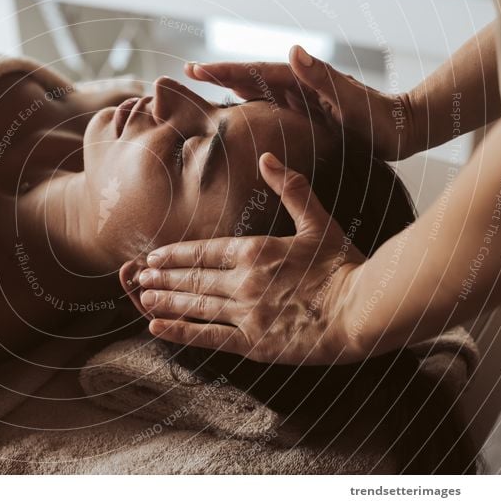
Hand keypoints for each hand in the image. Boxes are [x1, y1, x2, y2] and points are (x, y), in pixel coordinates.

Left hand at [136, 152, 367, 364]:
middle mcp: (242, 281)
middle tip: (137, 276)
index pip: (202, 251)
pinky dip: (179, 332)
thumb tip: (268, 157)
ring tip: (141, 296)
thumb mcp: (318, 221)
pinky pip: (208, 337)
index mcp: (254, 251)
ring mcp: (245, 313)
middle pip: (192, 278)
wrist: (364, 309)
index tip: (153, 256)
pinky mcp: (253, 342)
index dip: (174, 255)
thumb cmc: (343, 266)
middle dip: (161, 277)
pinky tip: (155, 328)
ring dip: (164, 300)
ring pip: (194, 304)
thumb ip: (290, 189)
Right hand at [185, 46, 416, 160]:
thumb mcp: (352, 101)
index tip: (196, 70)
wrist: (404, 131)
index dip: (225, 70)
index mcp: (303, 80)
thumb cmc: (382, 119)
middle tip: (188, 75)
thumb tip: (292, 50)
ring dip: (230, 90)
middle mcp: (299, 87)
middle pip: (251, 79)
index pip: (256, 71)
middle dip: (220, 76)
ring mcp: (302, 101)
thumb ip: (323, 77)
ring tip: (202, 92)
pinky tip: (238, 115)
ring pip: (257, 94)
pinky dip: (250, 108)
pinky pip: (270, 111)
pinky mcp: (307, 116)